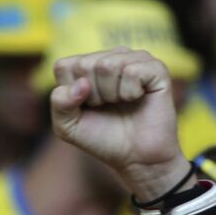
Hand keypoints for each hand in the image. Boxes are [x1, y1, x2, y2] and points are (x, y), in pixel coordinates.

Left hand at [50, 47, 188, 201]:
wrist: (136, 157)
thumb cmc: (102, 137)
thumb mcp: (67, 126)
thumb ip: (59, 103)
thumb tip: (81, 83)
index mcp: (87, 66)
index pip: (64, 66)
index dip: (70, 93)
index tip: (85, 107)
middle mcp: (111, 57)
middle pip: (85, 64)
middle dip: (92, 95)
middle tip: (106, 106)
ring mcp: (135, 59)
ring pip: (107, 65)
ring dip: (111, 94)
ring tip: (122, 102)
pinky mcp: (156, 68)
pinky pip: (132, 71)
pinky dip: (130, 93)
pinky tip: (138, 98)